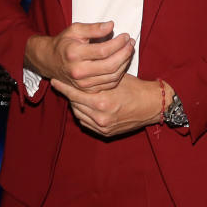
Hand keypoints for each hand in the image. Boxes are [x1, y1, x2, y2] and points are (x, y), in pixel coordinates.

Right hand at [26, 21, 133, 92]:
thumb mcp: (75, 29)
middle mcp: (78, 71)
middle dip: (125, 53)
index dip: (118, 43)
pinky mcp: (87, 90)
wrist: (50, 61)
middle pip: (110, 65)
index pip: (103, 50)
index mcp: (74, 54)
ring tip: (129, 50)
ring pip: (112, 76)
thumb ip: (94, 28)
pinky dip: (119, 73)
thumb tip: (111, 25)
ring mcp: (83, 83)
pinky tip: (122, 62)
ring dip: (125, 63)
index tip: (125, 35)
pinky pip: (109, 84)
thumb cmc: (64, 42)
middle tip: (131, 43)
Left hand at [51, 74, 165, 137]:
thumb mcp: (115, 79)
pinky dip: (83, 115)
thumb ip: (97, 78)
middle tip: (64, 85)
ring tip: (74, 95)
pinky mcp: (106, 133)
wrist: (152, 105)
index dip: (64, 87)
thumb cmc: (135, 88)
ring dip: (76, 105)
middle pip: (75, 104)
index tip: (55, 80)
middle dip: (70, 95)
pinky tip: (84, 106)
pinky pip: (86, 123)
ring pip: (79, 114)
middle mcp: (101, 116)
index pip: (75, 94)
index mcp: (102, 101)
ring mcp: (103, 127)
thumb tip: (79, 72)